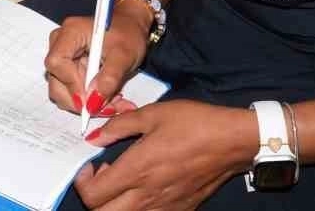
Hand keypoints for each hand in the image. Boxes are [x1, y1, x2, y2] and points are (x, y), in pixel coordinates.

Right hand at [43, 8, 149, 116]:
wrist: (132, 27)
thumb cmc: (128, 33)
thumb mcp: (125, 55)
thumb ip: (109, 78)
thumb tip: (94, 102)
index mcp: (71, 32)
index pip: (57, 62)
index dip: (71, 84)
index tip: (91, 99)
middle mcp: (61, 44)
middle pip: (56, 80)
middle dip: (80, 100)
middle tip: (107, 108)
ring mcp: (64, 57)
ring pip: (62, 90)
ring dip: (86, 103)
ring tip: (113, 103)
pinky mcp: (69, 69)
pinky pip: (71, 91)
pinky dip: (88, 100)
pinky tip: (107, 98)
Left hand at [73, 100, 256, 210]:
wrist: (231, 142)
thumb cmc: (194, 124)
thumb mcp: (153, 114)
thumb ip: (119, 125)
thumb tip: (94, 135)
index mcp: (137, 169)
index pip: (92, 194)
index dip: (82, 182)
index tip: (90, 165)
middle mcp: (147, 195)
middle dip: (93, 198)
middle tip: (102, 176)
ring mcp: (163, 207)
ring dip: (114, 204)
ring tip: (122, 182)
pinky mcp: (179, 210)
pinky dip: (137, 207)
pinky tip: (144, 187)